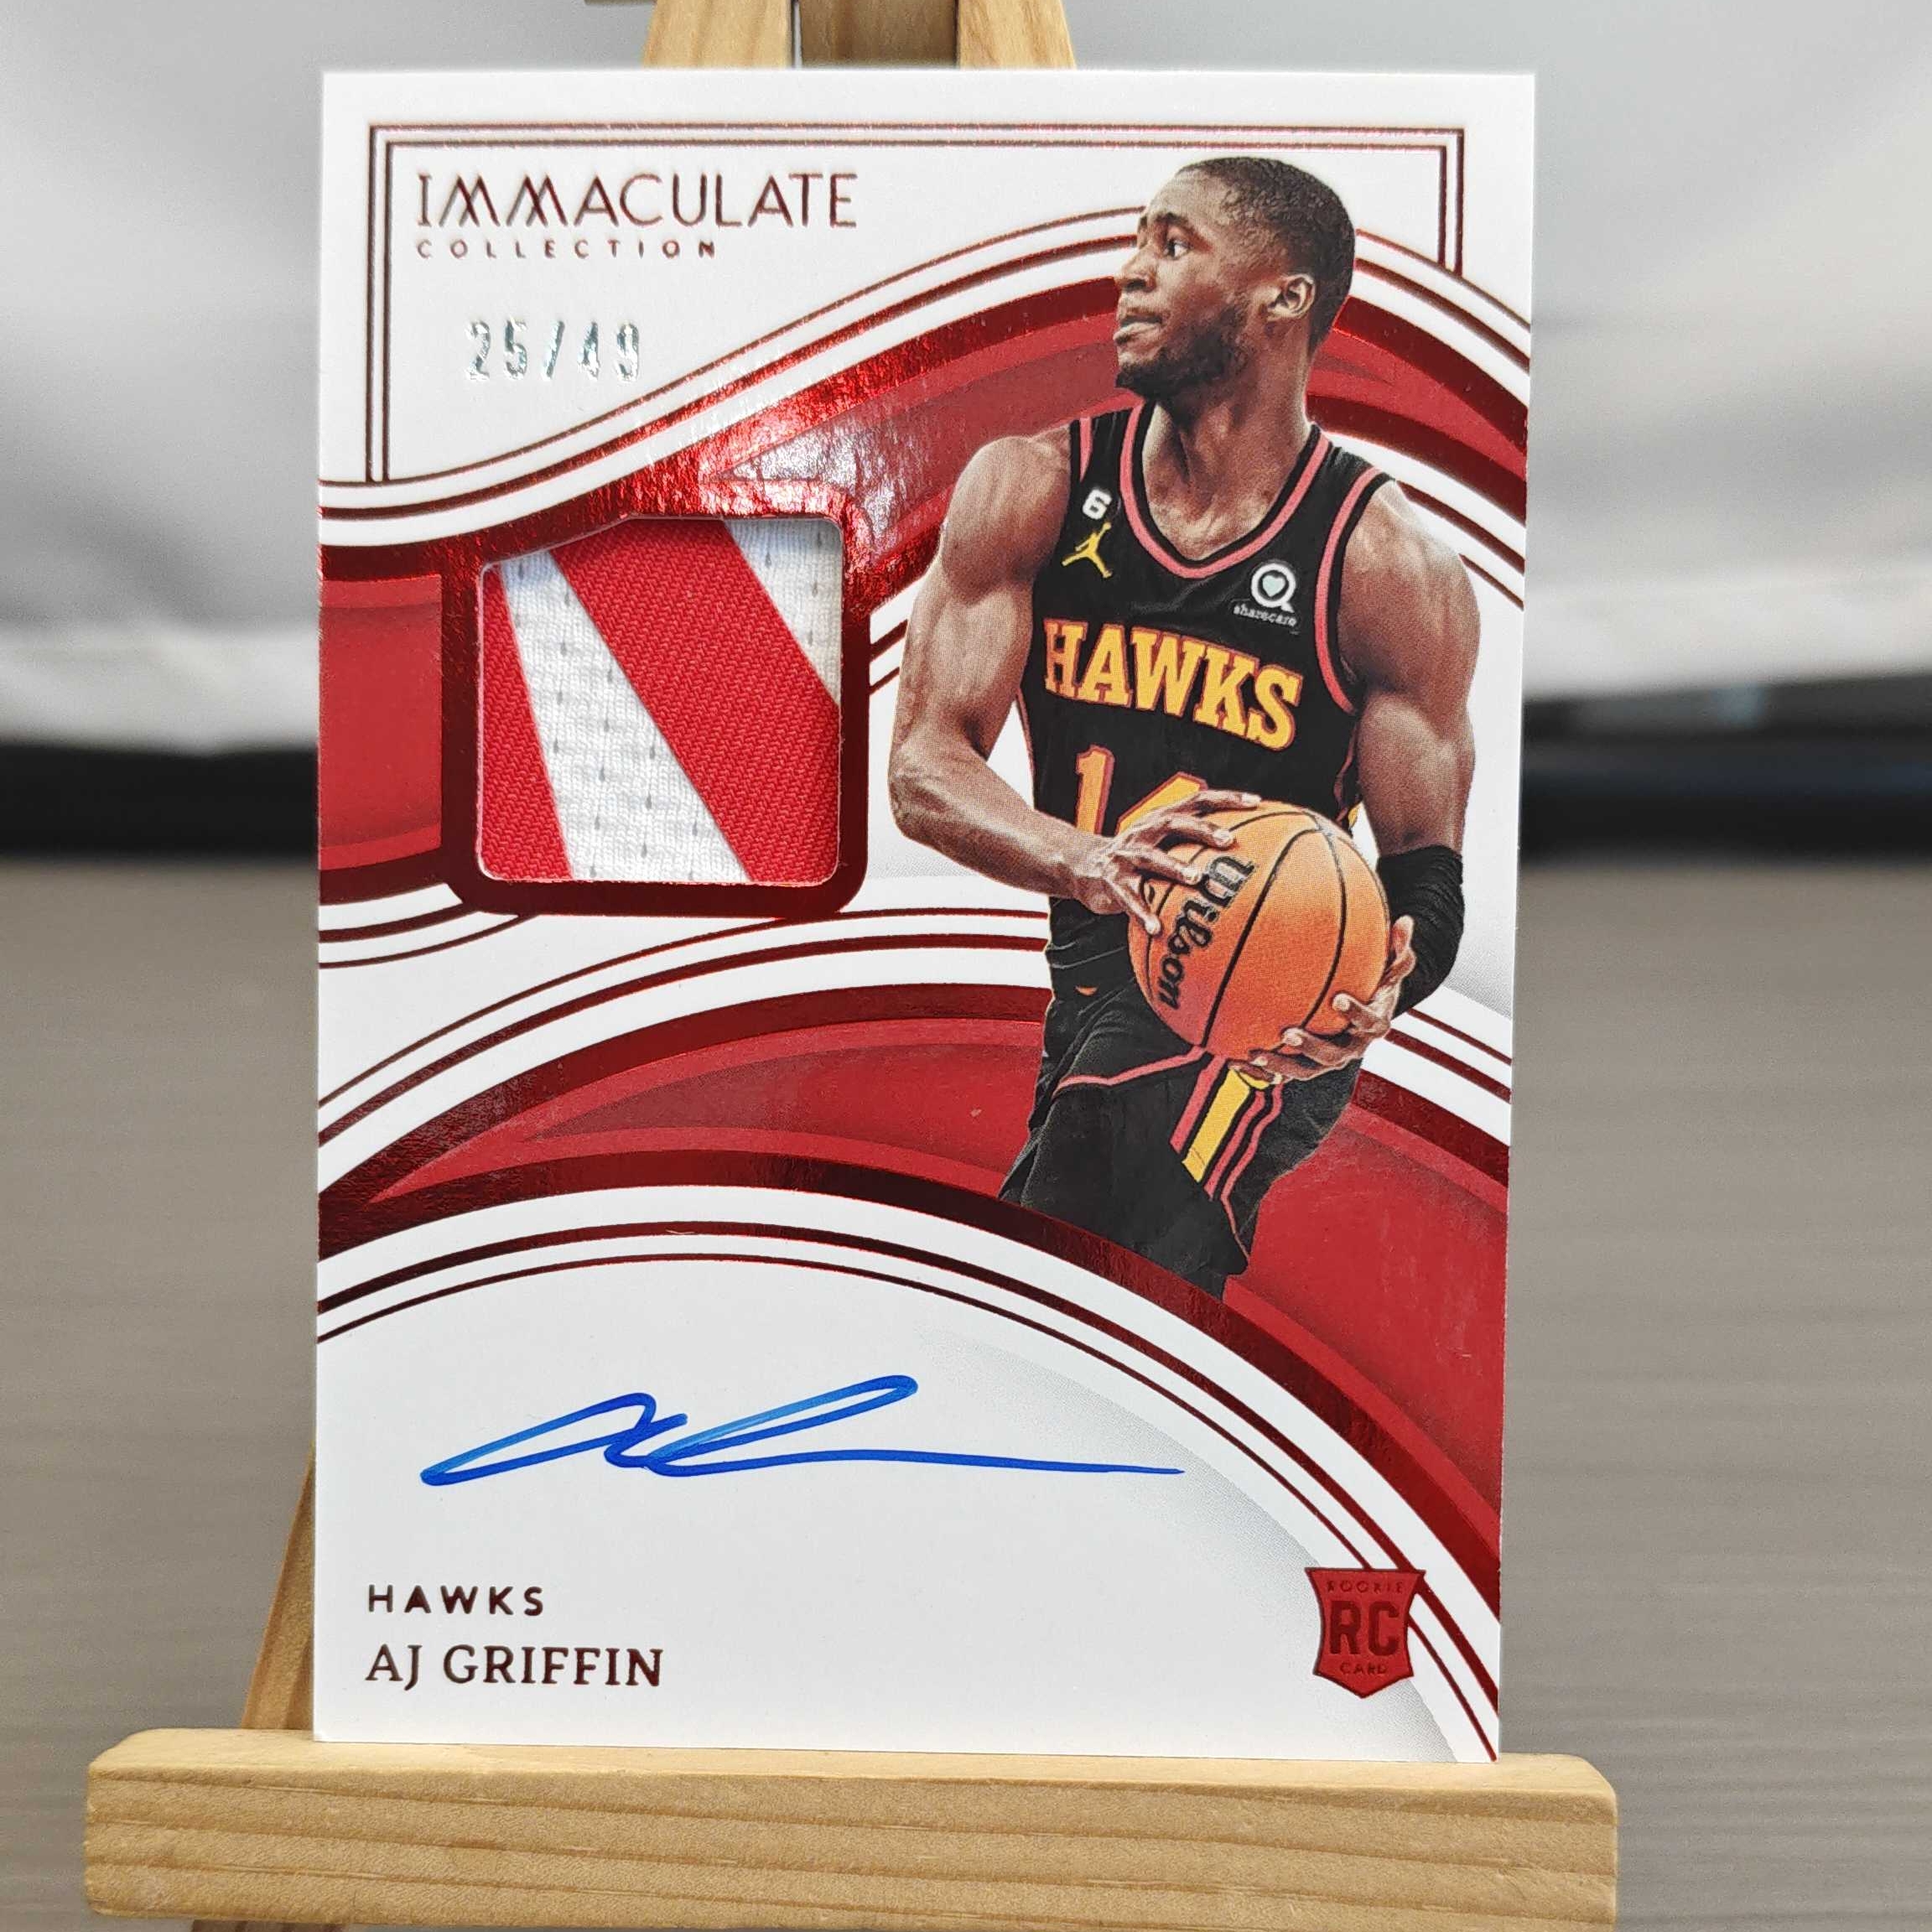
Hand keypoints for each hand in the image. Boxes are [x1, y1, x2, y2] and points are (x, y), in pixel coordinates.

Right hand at [1061, 790, 1260, 934]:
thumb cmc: (1138, 858)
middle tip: (1229, 840)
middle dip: (1202, 830)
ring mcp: (1127, 856)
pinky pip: (1129, 898)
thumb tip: (1243, 858)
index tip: (1256, 802)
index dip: (1226, 799)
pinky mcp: (1112, 881)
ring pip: (1152, 859)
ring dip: (1175, 867)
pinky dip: (1142, 913)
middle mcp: (1144, 832)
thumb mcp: (1163, 844)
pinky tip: (1156, 929)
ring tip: (1196, 879)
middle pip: (1175, 823)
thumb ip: (1194, 845)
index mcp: (1161, 818)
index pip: (1197, 801)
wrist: (1085, 867)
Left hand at [1244, 916, 1415, 1081]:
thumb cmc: (1375, 984)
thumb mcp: (1390, 967)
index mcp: (1373, 1025)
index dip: (1355, 1013)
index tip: (1337, 999)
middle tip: (1288, 1032)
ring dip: (1280, 1066)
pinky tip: (1232, 1061)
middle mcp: (1352, 1048)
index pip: (1369, 1023)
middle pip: (1333, 1056)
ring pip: (1304, 1071)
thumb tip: (1406, 920)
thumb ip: (1398, 948)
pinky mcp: (1307, 1066)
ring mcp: (1328, 1061)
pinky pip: (1282, 1074)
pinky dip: (1260, 1072)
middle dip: (1310, 1046)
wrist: (1363, 1015)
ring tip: (1255, 1054)